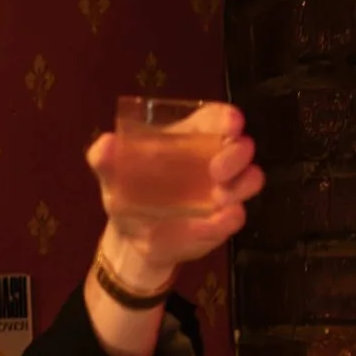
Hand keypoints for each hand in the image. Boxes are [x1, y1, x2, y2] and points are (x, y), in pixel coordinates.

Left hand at [85, 100, 264, 290]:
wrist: (130, 238)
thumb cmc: (127, 193)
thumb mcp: (111, 175)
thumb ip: (105, 158)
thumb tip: (105, 144)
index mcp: (189, 138)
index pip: (217, 118)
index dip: (227, 117)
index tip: (231, 122)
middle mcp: (213, 160)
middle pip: (242, 146)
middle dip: (237, 153)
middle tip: (218, 169)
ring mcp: (222, 191)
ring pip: (250, 180)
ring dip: (241, 186)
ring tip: (219, 197)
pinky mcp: (222, 220)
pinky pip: (235, 217)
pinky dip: (227, 219)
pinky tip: (214, 221)